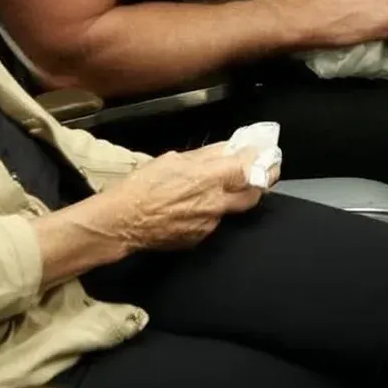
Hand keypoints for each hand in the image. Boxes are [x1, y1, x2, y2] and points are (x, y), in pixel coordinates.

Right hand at [95, 145, 266, 251]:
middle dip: (261, 182)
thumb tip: (225, 149)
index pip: (248, 168)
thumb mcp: (172, 159)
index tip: (262, 153)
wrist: (125, 221)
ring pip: (233, 209)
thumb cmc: (143, 185)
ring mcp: (210, 224)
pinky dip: (212, 212)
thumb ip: (204, 155)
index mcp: (208, 178)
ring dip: (233, 197)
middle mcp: (215, 203)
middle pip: (254, 194)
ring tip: (219, 188)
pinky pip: (215, 222)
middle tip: (261, 172)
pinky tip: (195, 207)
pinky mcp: (201, 238)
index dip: (259, 159)